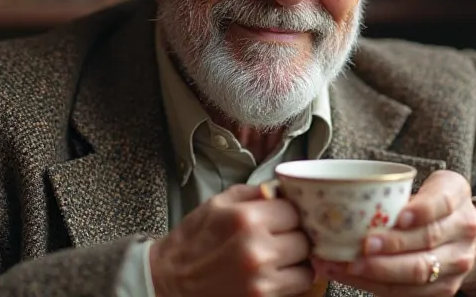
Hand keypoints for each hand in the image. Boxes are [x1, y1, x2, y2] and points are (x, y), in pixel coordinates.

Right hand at [149, 184, 314, 296]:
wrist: (169, 281)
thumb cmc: (192, 240)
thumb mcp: (217, 204)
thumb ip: (253, 194)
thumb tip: (283, 189)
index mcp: (244, 218)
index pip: (294, 210)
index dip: (288, 213)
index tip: (281, 218)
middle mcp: (256, 248)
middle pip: (304, 238)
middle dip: (294, 236)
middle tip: (280, 238)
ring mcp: (261, 279)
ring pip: (306, 264)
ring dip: (297, 260)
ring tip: (279, 257)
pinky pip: (298, 286)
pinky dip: (292, 279)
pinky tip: (274, 273)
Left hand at [315, 170, 475, 295]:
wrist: (462, 234)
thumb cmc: (430, 203)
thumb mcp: (423, 184)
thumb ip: (397, 189)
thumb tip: (342, 196)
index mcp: (456, 194)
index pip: (441, 201)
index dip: (420, 210)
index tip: (397, 217)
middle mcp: (464, 228)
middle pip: (427, 240)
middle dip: (392, 246)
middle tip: (361, 246)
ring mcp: (458, 261)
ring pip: (418, 271)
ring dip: (378, 271)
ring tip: (344, 265)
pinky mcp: (446, 287)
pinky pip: (410, 292)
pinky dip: (376, 285)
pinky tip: (351, 276)